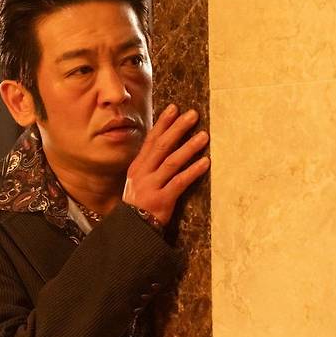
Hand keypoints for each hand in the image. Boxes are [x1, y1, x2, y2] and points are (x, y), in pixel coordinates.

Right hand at [122, 104, 209, 224]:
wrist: (131, 228)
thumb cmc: (138, 203)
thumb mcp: (137, 180)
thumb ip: (149, 164)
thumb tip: (165, 145)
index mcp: (137, 166)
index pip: (151, 140)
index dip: (163, 123)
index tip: (174, 108)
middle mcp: (143, 173)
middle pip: (162, 146)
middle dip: (177, 129)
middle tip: (193, 115)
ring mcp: (151, 186)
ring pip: (172, 162)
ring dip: (189, 148)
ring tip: (204, 136)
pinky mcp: (162, 199)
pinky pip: (179, 182)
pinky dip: (193, 171)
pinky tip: (205, 162)